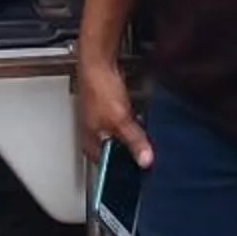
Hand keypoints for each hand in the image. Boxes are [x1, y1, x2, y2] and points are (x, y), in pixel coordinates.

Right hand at [76, 52, 150, 169]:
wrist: (98, 62)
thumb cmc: (99, 88)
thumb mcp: (121, 121)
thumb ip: (134, 142)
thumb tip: (145, 160)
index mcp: (91, 144)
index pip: (107, 169)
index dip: (124, 172)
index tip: (140, 173)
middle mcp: (94, 136)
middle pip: (115, 154)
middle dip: (130, 154)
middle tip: (145, 154)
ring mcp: (101, 123)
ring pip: (120, 139)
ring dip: (132, 138)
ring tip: (142, 136)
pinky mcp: (109, 111)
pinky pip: (124, 125)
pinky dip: (132, 124)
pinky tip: (139, 120)